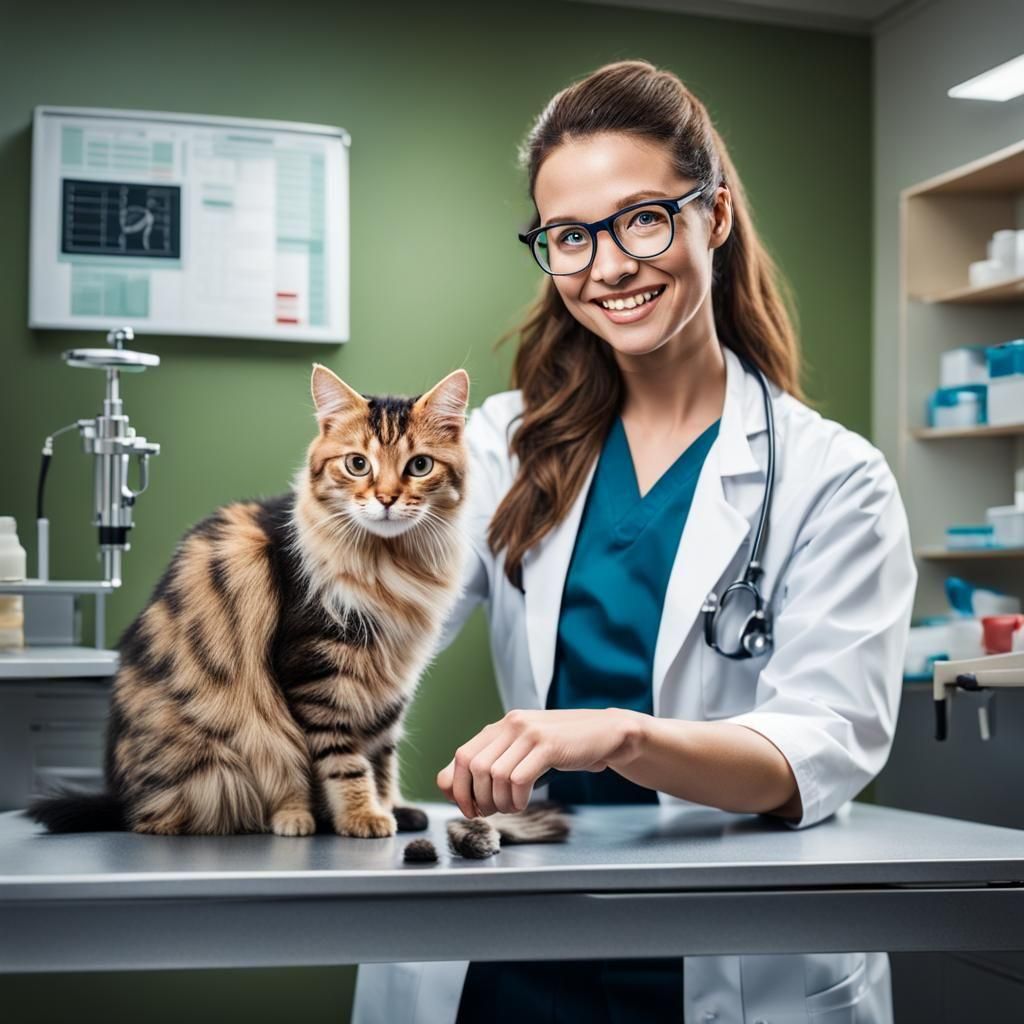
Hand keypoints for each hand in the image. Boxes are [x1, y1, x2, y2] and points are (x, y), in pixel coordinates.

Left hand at [435, 708, 640, 816]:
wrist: (605, 734)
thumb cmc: (562, 748)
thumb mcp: (523, 752)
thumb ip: (491, 763)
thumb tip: (448, 786)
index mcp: (500, 726)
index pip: (461, 757)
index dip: (459, 788)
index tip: (469, 809)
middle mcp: (510, 724)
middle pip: (473, 766)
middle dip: (477, 798)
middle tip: (490, 812)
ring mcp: (529, 732)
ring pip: (494, 775)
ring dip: (499, 801)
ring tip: (512, 806)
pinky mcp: (547, 744)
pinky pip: (518, 778)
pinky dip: (517, 798)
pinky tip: (524, 801)